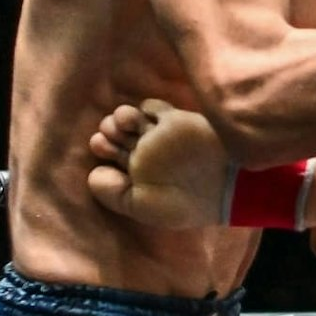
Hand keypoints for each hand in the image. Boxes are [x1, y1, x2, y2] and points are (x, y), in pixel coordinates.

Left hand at [89, 99, 231, 226]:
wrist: (223, 186)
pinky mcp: (175, 120)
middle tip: (108, 136)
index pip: (110, 153)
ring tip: (124, 124)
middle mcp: (145, 152)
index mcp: (137, 173)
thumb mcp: (142, 208)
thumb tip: (93, 172)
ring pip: (129, 117)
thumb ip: (112, 194)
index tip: (101, 147)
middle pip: (116, 134)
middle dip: (107, 131)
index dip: (101, 146)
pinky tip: (144, 117)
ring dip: (119, 117)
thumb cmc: (184, 203)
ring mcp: (159, 136)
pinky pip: (152, 107)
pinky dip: (143, 108)